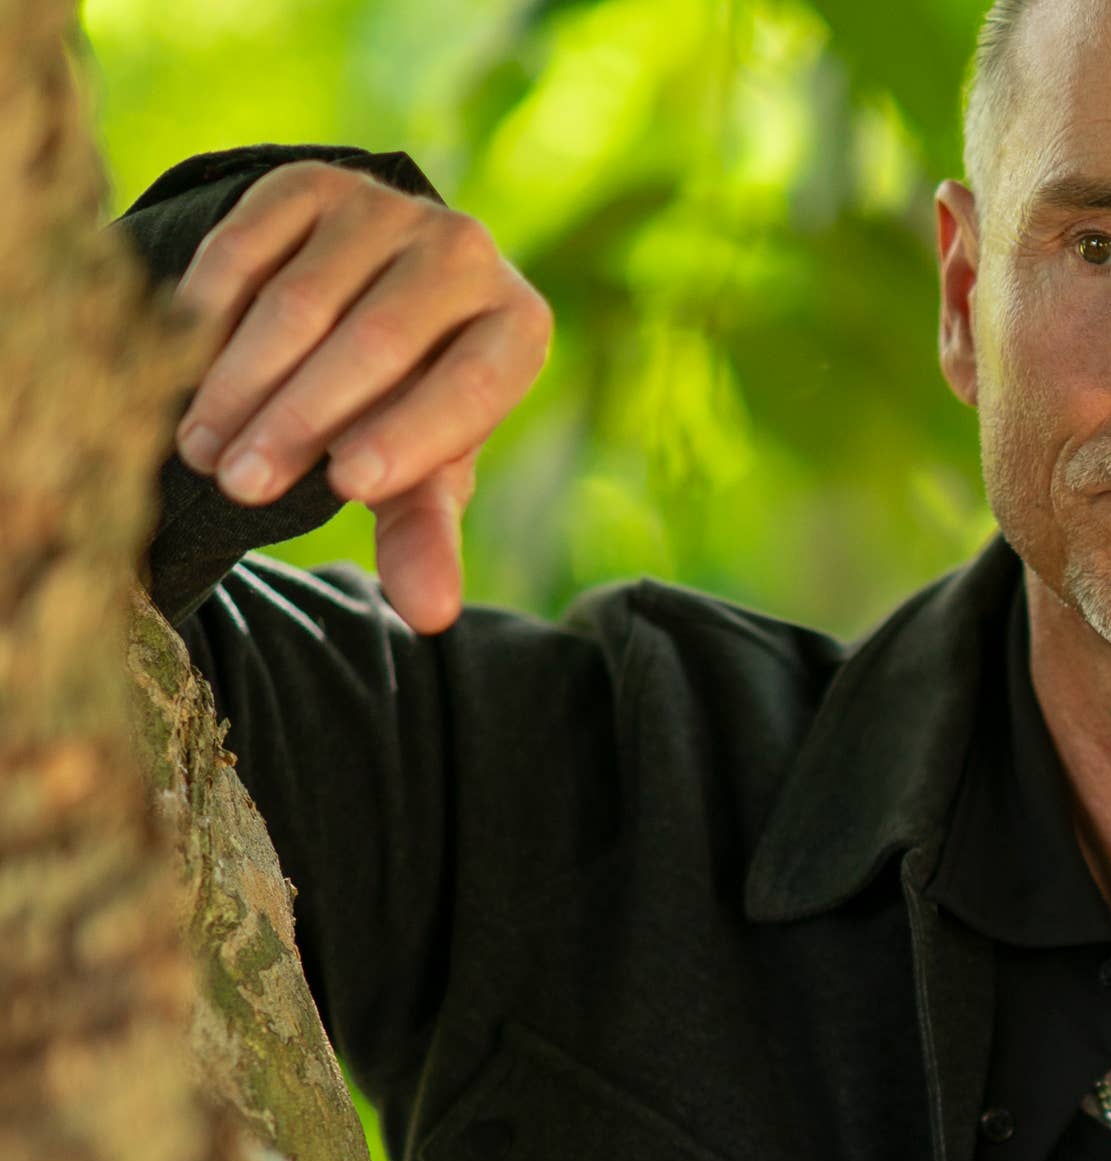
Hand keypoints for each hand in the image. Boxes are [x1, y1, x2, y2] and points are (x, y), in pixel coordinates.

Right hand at [169, 160, 551, 633]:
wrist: (374, 292)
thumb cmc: (409, 404)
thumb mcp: (425, 470)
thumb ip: (426, 533)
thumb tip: (430, 615)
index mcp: (516, 328)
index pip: (470, 386)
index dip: (410, 436)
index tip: (344, 487)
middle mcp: (465, 253)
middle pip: (376, 343)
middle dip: (300, 420)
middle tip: (241, 486)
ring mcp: (385, 210)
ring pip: (301, 301)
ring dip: (241, 381)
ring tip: (205, 449)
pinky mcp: (310, 184)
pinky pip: (247, 249)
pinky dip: (209, 316)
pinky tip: (183, 374)